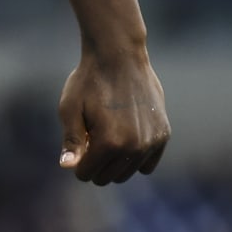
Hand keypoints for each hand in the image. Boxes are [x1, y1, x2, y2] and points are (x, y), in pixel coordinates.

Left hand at [57, 49, 169, 184]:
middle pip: (107, 177)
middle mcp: (134, 146)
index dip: (77, 160)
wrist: (119, 55)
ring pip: (126, 173)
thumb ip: (71, 142)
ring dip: (114, 160)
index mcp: (109, 143)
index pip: (86, 174)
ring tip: (109, 131)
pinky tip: (127, 138)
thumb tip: (68, 167)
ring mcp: (152, 141)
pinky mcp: (163, 134)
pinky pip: (147, 164)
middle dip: (95, 162)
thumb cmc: (89, 81)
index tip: (79, 140)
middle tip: (93, 134)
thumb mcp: (70, 109)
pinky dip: (135, 157)